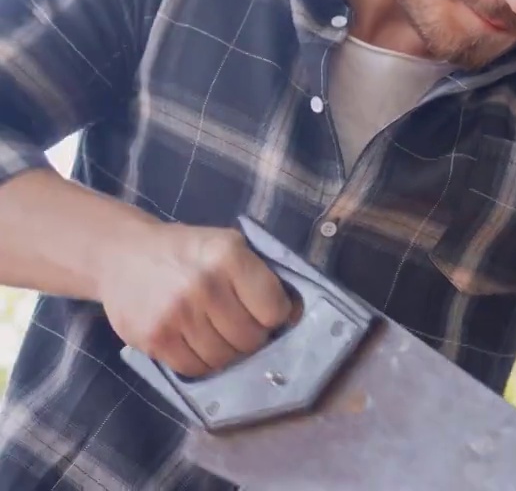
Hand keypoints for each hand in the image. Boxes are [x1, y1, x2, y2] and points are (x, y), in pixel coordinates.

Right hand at [98, 223, 295, 377]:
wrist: (122, 255)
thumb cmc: (187, 252)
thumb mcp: (227, 245)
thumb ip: (259, 276)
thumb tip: (293, 316)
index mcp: (228, 256)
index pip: (274, 309)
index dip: (274, 315)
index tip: (265, 312)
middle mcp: (203, 285)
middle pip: (250, 338)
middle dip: (251, 336)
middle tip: (238, 324)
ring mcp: (176, 314)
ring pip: (224, 358)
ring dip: (226, 351)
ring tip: (215, 332)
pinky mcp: (154, 339)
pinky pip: (194, 368)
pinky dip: (201, 361)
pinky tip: (196, 342)